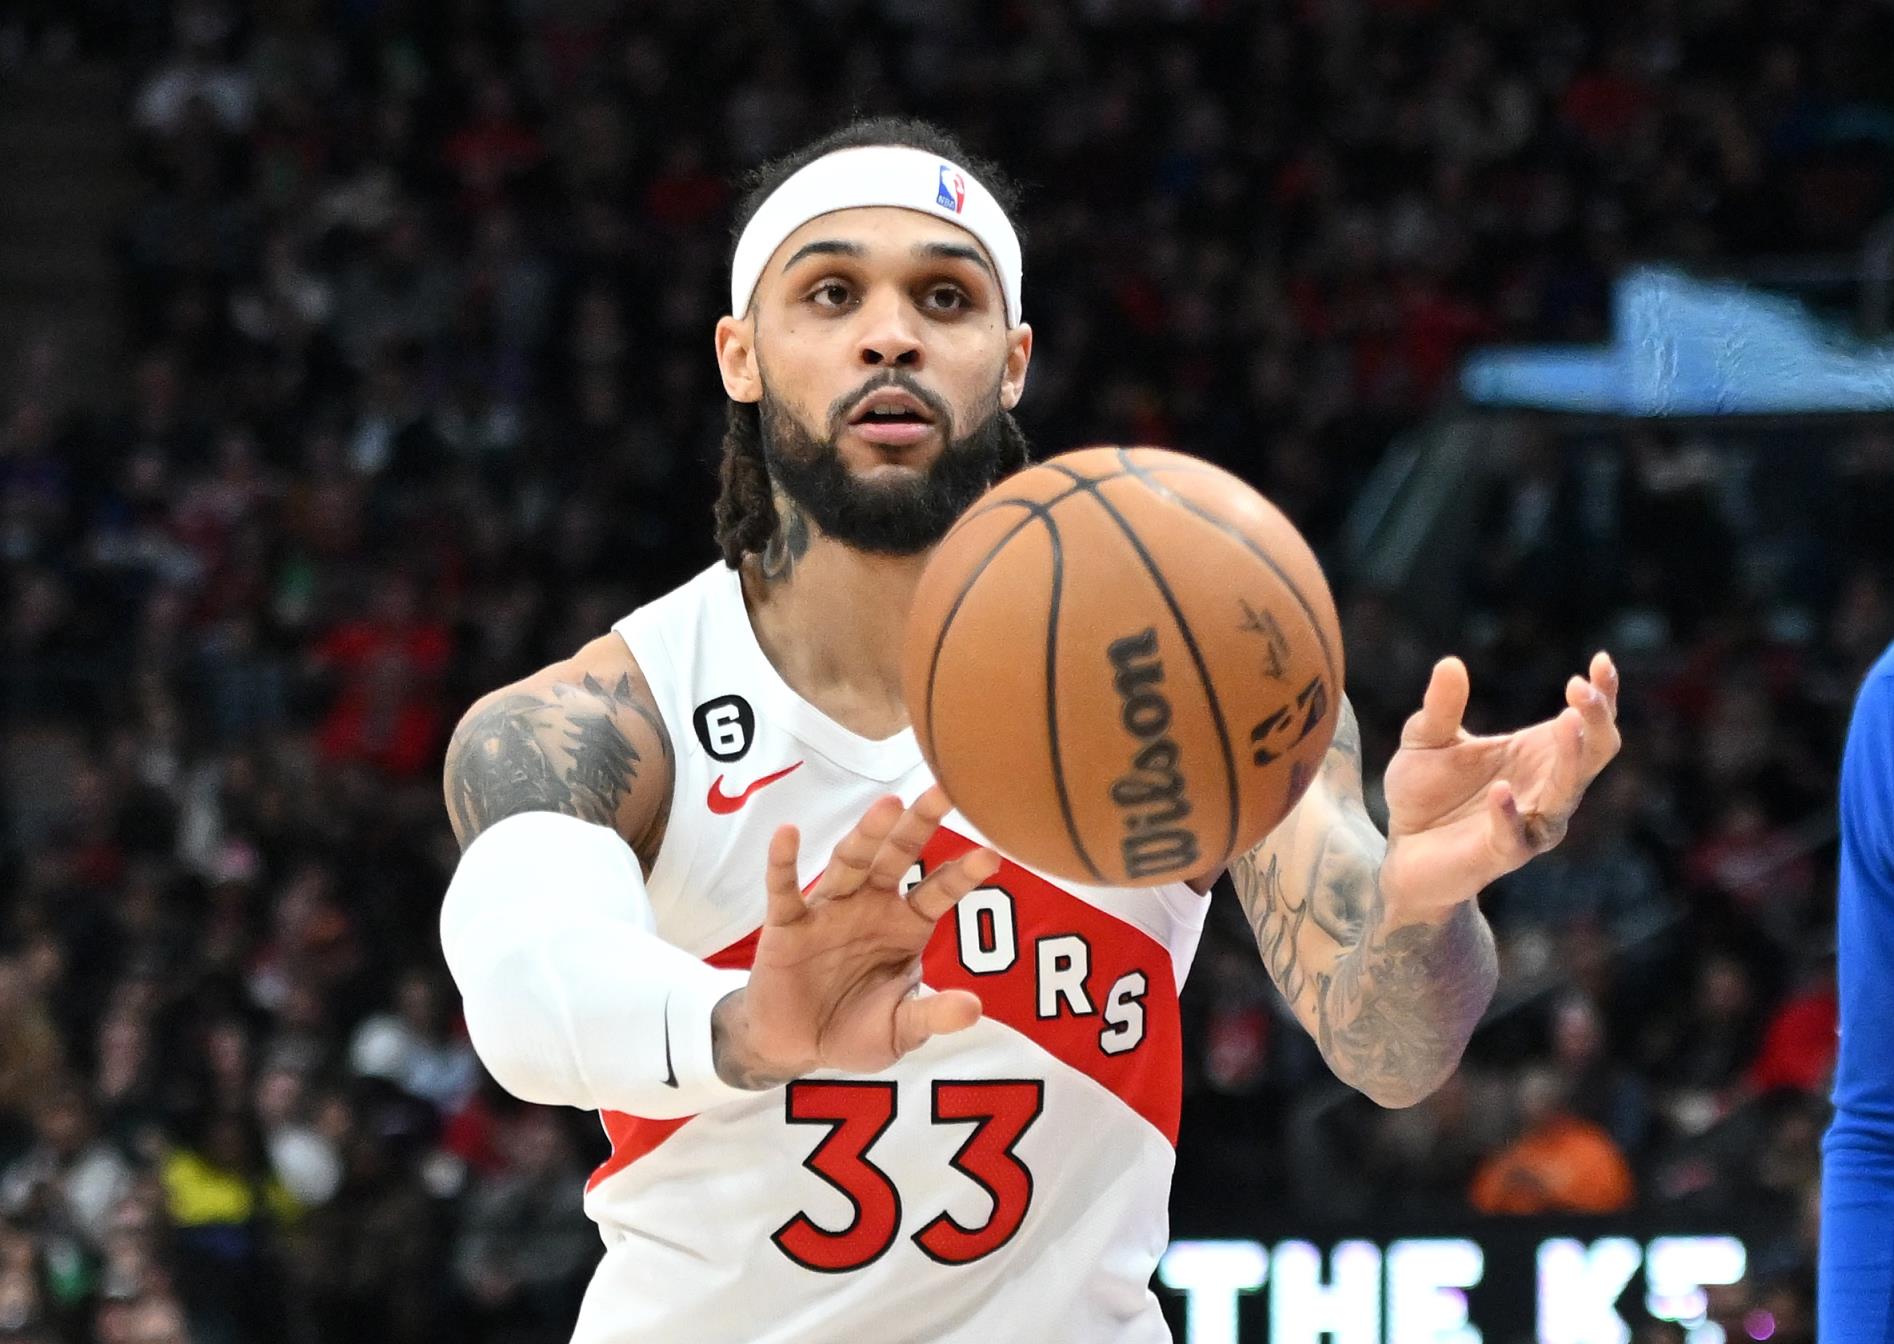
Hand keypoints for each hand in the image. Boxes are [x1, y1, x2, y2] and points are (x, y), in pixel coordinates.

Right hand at [712, 786, 998, 1087]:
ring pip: (850, 862)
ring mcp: (829, 910)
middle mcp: (871, 906)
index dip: (963, 873)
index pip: (939, 891)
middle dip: (919, 825)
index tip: (992, 854)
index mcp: (906, 925)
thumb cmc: (855, 1030)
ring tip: (887, 806)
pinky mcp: (787, 924)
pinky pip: (784, 889)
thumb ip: (932, 1015)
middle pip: (898, 857)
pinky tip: (787, 833)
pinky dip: (783, 861)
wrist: (796, 1046)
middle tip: (944, 790)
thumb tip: (975, 1008)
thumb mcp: (901, 1029)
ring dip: (867, 834)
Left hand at [1379, 651, 1620, 917]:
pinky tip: (1501, 790)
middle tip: (1582, 689)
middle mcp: (1547, 788)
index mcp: (1538, 754)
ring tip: (1568, 721)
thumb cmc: (1425, 793)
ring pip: (1566, 792)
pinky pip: (1514, 835)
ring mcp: (1530, 823)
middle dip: (1596, 720)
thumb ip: (1440, 707)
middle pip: (1594, 753)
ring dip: (1570, 758)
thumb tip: (1450, 663)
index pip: (1587, 723)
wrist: (1402, 848)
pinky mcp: (1501, 854)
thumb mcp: (1425, 740)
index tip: (1602, 660)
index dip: (1603, 694)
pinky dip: (1509, 813)